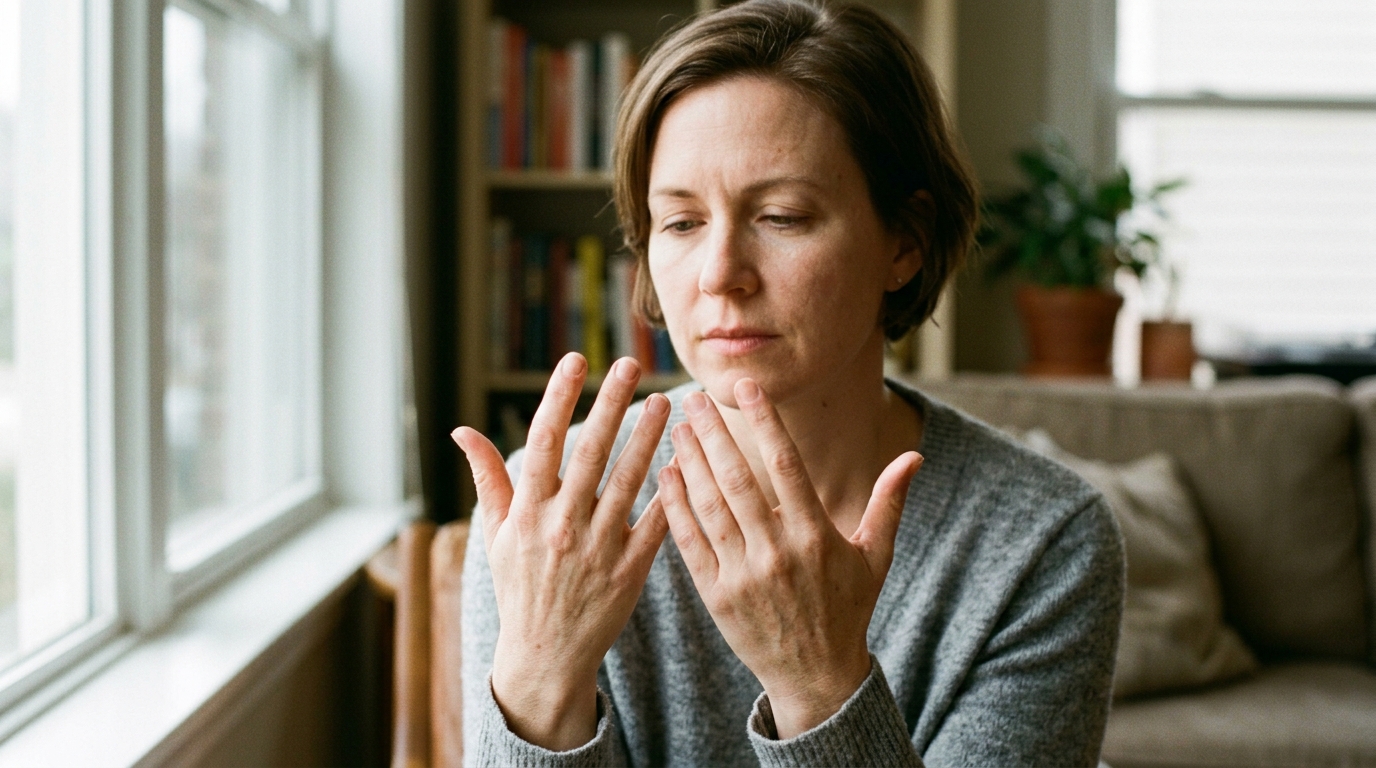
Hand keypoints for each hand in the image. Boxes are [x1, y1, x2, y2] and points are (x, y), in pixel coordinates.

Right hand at [452, 354, 670, 750]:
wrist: (545, 656)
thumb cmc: (519, 588)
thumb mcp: (497, 535)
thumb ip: (488, 479)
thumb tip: (463, 431)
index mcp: (528, 513)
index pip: (543, 442)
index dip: (559, 397)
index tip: (576, 360)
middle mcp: (561, 526)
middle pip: (590, 452)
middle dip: (610, 403)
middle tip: (630, 364)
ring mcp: (597, 549)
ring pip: (628, 481)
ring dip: (648, 437)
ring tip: (666, 401)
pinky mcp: (629, 572)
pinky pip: (654, 524)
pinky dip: (670, 492)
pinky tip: (685, 458)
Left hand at [658, 378, 922, 738]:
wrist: (817, 676)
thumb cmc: (847, 609)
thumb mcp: (874, 556)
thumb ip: (889, 502)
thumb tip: (915, 457)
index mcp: (816, 536)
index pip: (785, 466)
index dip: (764, 423)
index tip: (746, 388)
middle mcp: (778, 553)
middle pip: (738, 481)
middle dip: (713, 434)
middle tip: (694, 397)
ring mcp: (744, 576)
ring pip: (711, 507)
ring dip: (691, 463)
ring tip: (677, 427)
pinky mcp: (717, 597)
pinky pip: (692, 544)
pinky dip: (676, 508)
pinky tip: (666, 475)